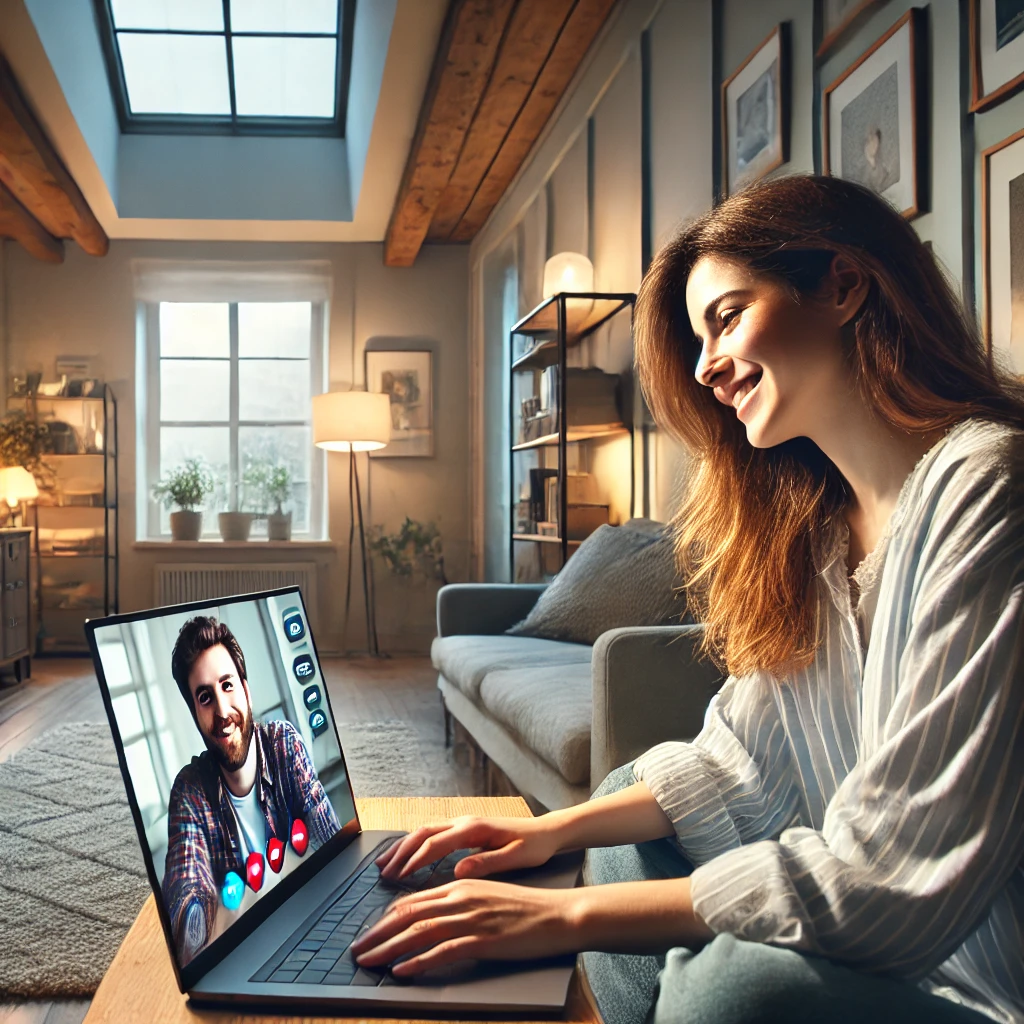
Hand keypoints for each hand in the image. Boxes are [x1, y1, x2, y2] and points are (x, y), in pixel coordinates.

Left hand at [351, 878, 579, 975]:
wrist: (558, 914)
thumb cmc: (525, 908)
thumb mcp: (487, 896)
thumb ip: (460, 902)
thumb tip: (434, 916)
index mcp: (460, 885)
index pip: (412, 900)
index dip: (386, 918)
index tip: (370, 933)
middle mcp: (460, 897)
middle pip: (408, 914)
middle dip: (378, 933)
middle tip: (357, 950)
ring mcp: (471, 918)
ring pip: (419, 932)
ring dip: (389, 948)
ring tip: (369, 962)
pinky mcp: (483, 940)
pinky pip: (442, 952)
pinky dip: (418, 962)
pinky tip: (402, 971)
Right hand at [375, 815, 559, 880]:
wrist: (547, 831)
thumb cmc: (534, 846)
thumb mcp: (516, 858)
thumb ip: (486, 863)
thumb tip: (457, 871)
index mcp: (474, 828)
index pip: (435, 843)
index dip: (414, 860)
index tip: (398, 876)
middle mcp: (464, 821)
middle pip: (422, 832)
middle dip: (400, 852)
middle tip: (383, 873)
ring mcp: (463, 823)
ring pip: (424, 830)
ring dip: (403, 847)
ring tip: (384, 865)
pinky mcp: (464, 829)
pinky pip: (432, 834)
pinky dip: (415, 845)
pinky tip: (406, 858)